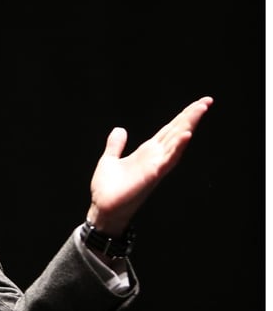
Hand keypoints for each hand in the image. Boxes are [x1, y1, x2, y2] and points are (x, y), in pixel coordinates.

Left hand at [86, 96, 213, 234]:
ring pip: (176, 143)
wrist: (102, 209)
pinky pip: (168, 160)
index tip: (198, 104)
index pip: (169, 130)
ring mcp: (156, 166)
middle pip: (176, 132)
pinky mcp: (152, 175)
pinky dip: (177, 147)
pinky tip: (186, 135)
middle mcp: (155, 157)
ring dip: (188, 127)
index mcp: (147, 152)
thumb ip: (116, 145)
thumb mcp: (109, 160)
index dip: (182, 117)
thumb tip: (120, 129)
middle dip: (191, 117)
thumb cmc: (108, 189)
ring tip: (199, 110)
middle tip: (206, 101)